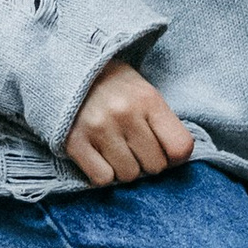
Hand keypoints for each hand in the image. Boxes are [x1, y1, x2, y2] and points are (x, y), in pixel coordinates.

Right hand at [65, 61, 195, 187]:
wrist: (67, 68)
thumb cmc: (113, 84)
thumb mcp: (144, 91)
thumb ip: (161, 121)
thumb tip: (175, 160)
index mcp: (148, 99)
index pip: (181, 147)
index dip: (175, 155)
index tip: (164, 150)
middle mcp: (125, 114)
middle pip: (155, 166)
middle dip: (146, 161)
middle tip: (133, 146)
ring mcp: (98, 128)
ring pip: (128, 175)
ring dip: (123, 168)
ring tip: (114, 149)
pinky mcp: (74, 142)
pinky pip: (102, 179)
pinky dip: (102, 173)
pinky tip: (98, 156)